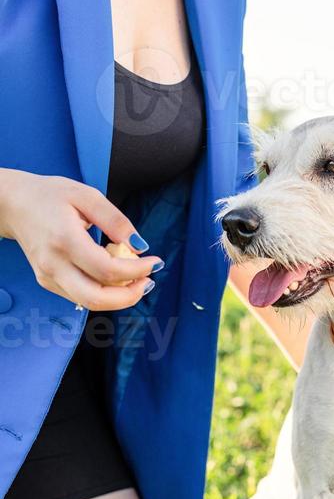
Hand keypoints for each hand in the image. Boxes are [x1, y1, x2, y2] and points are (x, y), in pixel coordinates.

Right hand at [0, 170, 162, 310]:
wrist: (13, 204)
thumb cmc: (50, 196)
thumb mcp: (87, 196)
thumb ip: (116, 220)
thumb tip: (140, 246)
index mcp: (65, 240)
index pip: (107, 270)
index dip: (137, 271)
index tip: (154, 262)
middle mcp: (54, 264)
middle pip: (96, 299)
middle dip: (129, 296)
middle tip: (148, 281)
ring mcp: (48, 276)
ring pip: (89, 302)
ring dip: (119, 297)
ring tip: (137, 279)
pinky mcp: (48, 282)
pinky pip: (81, 296)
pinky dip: (104, 292)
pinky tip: (115, 276)